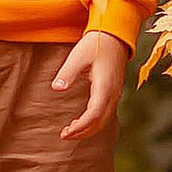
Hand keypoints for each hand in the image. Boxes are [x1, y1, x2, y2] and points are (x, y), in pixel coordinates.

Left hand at [53, 27, 128, 142]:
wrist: (115, 36)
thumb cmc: (95, 44)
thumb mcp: (78, 56)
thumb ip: (67, 73)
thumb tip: (56, 88)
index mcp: (105, 86)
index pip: (94, 114)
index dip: (81, 127)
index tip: (66, 133)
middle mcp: (113, 93)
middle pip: (100, 122)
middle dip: (83, 132)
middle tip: (64, 136)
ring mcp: (115, 94)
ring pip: (104, 120)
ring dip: (88, 129)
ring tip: (69, 132)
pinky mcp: (113, 92)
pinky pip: (105, 113)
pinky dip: (94, 122)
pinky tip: (81, 122)